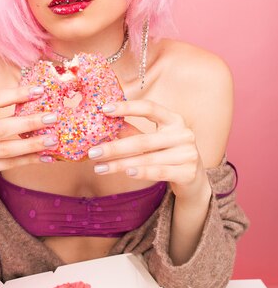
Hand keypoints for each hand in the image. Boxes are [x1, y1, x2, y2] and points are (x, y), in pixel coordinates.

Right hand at [0, 85, 57, 192]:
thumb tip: (32, 99)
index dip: (16, 94)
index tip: (39, 90)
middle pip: (0, 127)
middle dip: (29, 122)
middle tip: (53, 117)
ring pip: (6, 149)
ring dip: (32, 144)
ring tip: (53, 139)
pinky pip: (8, 165)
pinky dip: (28, 160)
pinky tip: (44, 156)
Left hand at [88, 99, 210, 201]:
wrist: (194, 179)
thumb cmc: (168, 154)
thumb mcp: (153, 141)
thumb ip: (133, 132)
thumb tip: (105, 123)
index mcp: (174, 120)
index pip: (149, 108)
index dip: (127, 107)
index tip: (104, 109)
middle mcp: (183, 134)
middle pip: (142, 140)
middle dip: (114, 147)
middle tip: (92, 151)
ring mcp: (187, 154)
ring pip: (146, 158)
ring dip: (119, 164)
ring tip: (99, 167)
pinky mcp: (188, 173)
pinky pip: (159, 172)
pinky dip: (142, 172)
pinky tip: (126, 172)